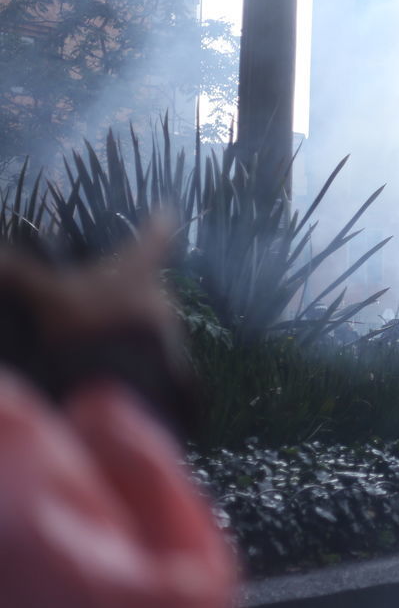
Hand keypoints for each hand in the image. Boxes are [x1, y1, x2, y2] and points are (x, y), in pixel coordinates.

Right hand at [0, 215, 193, 434]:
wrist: (108, 395)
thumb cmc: (77, 337)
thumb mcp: (40, 300)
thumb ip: (17, 273)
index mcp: (136, 274)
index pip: (155, 239)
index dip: (159, 224)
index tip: (168, 211)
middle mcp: (161, 299)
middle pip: (151, 283)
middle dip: (131, 286)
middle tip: (103, 294)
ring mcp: (170, 333)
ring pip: (153, 316)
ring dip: (133, 320)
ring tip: (102, 333)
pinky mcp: (172, 365)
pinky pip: (155, 347)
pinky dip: (138, 348)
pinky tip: (116, 359)